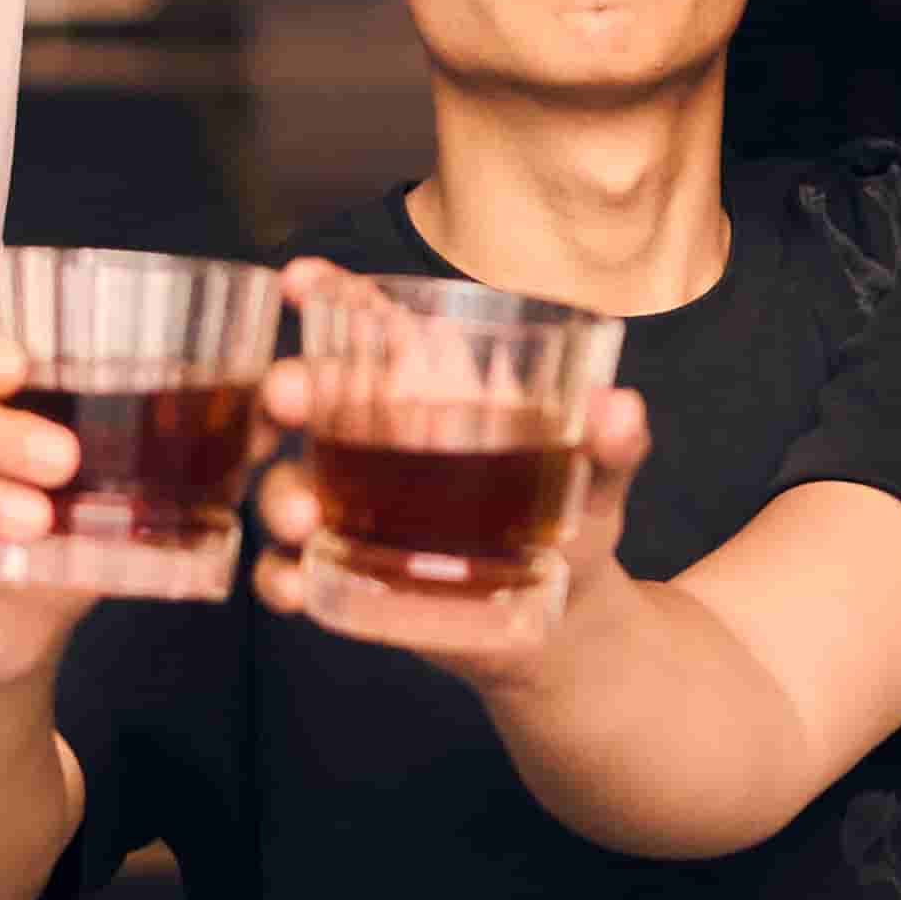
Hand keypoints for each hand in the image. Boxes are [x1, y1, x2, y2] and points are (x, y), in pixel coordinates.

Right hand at [240, 266, 651, 688]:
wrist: (565, 621)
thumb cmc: (574, 521)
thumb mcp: (597, 478)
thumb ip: (610, 444)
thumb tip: (620, 410)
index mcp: (436, 393)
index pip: (376, 329)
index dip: (333, 295)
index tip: (299, 278)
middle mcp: (381, 439)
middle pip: (314, 396)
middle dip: (285, 388)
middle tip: (285, 399)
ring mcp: (354, 506)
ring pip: (290, 482)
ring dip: (281, 494)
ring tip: (303, 520)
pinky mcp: (346, 571)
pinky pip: (291, 569)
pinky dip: (280, 577)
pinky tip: (293, 589)